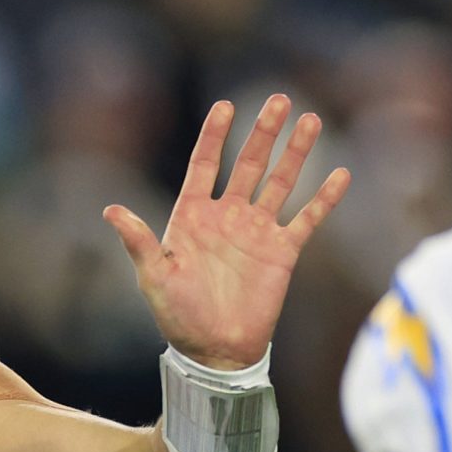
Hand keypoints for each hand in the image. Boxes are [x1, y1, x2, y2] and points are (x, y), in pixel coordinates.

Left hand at [107, 95, 349, 370]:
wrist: (215, 351)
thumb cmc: (178, 316)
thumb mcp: (154, 277)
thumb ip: (139, 241)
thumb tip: (110, 211)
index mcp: (193, 217)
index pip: (204, 165)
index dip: (214, 136)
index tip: (224, 106)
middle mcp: (228, 217)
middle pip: (248, 164)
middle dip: (263, 132)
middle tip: (279, 100)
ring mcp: (257, 231)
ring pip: (280, 181)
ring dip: (295, 153)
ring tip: (309, 120)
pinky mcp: (282, 251)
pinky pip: (307, 218)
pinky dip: (324, 198)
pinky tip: (341, 174)